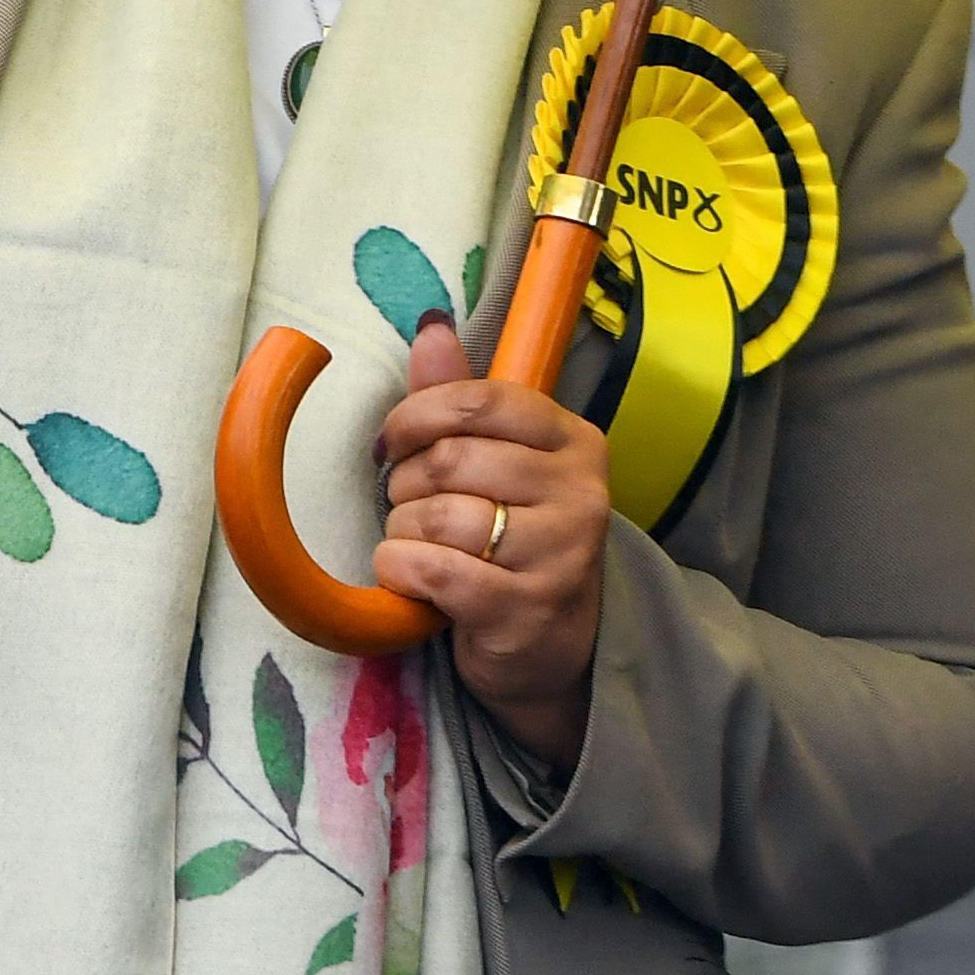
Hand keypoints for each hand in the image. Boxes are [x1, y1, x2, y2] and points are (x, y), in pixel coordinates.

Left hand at [371, 307, 607, 770]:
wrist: (550, 648)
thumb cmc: (510, 541)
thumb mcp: (495, 462)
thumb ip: (460, 397)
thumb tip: (431, 326)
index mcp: (574, 441)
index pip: (480, 400)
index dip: (416, 417)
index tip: (394, 444)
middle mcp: (580, 493)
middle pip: (451, 458)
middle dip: (405, 484)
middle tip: (410, 507)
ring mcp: (561, 555)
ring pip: (438, 514)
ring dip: (402, 532)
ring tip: (418, 546)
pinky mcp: (527, 610)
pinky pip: (433, 569)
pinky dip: (400, 570)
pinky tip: (410, 577)